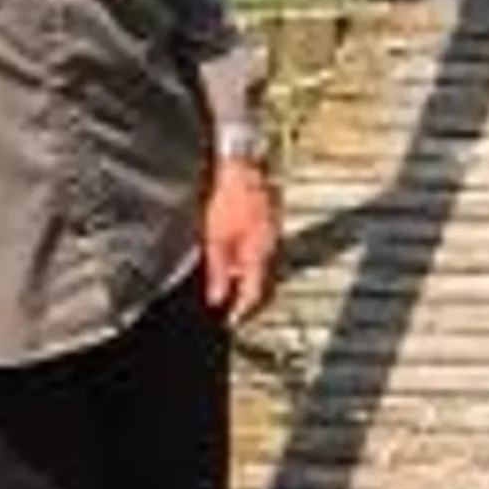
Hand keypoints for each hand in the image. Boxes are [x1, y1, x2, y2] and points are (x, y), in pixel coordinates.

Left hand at [202, 159, 277, 323]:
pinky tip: (233, 252)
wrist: (246, 167)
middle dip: (244, 294)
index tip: (230, 321)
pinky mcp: (270, 224)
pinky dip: (247, 258)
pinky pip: (260, 250)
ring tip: (226, 275)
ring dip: (244, 275)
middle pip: (260, 281)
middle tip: (228, 304)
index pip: (253, 294)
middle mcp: (271, 249)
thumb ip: (218, 271)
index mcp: (258, 255)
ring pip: (260, 265)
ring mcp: (273, 236)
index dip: (241, 311)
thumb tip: (217, 299)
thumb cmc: (229, 200)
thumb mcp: (215, 238)